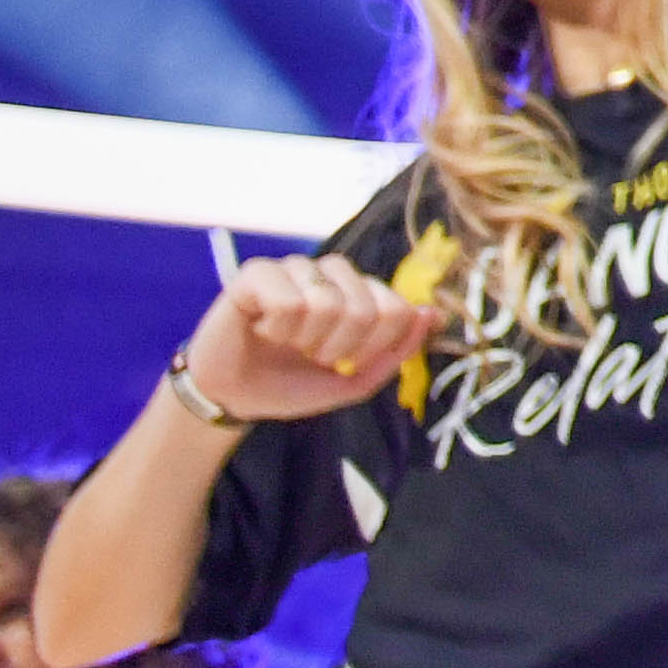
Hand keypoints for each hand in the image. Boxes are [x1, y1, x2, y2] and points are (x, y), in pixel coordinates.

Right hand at [187, 258, 429, 426]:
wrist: (235, 398)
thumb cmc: (291, 384)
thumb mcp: (352, 383)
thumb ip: (395, 352)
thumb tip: (432, 316)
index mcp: (359, 292)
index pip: (397, 309)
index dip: (372, 347)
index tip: (344, 362)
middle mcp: (331, 274)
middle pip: (365, 307)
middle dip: (338, 348)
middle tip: (310, 354)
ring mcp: (295, 268)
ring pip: (327, 302)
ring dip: (305, 339)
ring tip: (286, 342)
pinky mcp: (256, 273)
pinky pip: (288, 299)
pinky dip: (277, 327)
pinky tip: (262, 329)